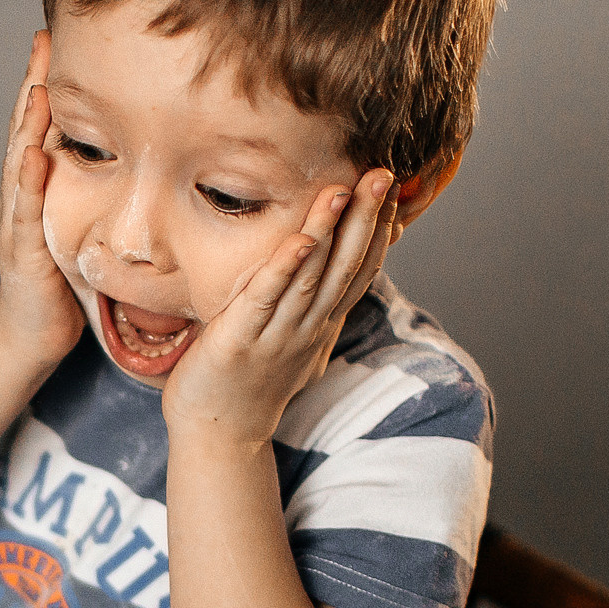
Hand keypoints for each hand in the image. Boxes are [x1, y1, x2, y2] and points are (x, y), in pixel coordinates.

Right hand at [0, 32, 85, 375]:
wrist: (31, 335)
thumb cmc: (60, 282)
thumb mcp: (81, 225)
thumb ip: (95, 189)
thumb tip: (133, 155)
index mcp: (36, 187)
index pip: (42, 125)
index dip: (48, 81)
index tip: (58, 38)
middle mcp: (20, 196)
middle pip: (24, 130)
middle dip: (32, 84)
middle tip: (42, 39)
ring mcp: (16, 221)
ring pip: (19, 162)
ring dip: (25, 123)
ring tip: (36, 84)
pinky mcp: (22, 252)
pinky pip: (23, 211)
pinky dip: (27, 181)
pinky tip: (33, 155)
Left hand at [163, 167, 399, 448]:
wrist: (218, 434)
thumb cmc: (247, 381)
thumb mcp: (291, 341)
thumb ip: (310, 309)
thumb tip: (326, 275)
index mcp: (320, 323)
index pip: (358, 269)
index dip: (376, 228)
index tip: (390, 187)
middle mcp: (307, 327)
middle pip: (344, 266)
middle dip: (364, 218)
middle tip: (383, 173)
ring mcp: (277, 335)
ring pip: (311, 277)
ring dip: (328, 232)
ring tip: (342, 190)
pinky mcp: (240, 341)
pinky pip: (265, 299)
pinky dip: (284, 269)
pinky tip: (299, 241)